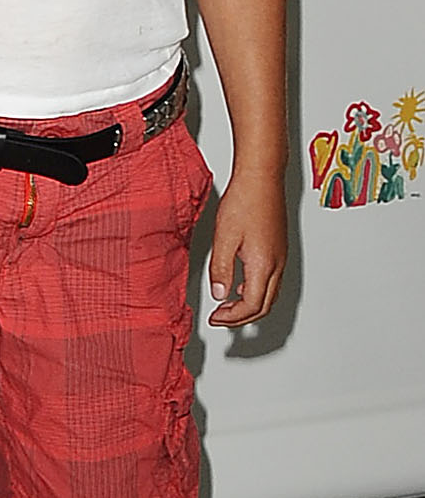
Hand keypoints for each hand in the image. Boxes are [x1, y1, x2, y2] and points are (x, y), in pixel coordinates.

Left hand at [206, 168, 288, 328]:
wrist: (262, 179)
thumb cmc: (245, 202)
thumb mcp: (224, 238)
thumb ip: (221, 269)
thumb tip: (220, 295)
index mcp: (264, 265)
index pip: (252, 306)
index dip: (232, 317)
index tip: (216, 318)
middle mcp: (277, 265)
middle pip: (264, 306)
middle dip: (242, 317)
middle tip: (221, 318)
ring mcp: (281, 258)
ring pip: (270, 295)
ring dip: (250, 306)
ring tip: (227, 305)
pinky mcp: (280, 250)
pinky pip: (272, 281)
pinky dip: (256, 291)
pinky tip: (240, 284)